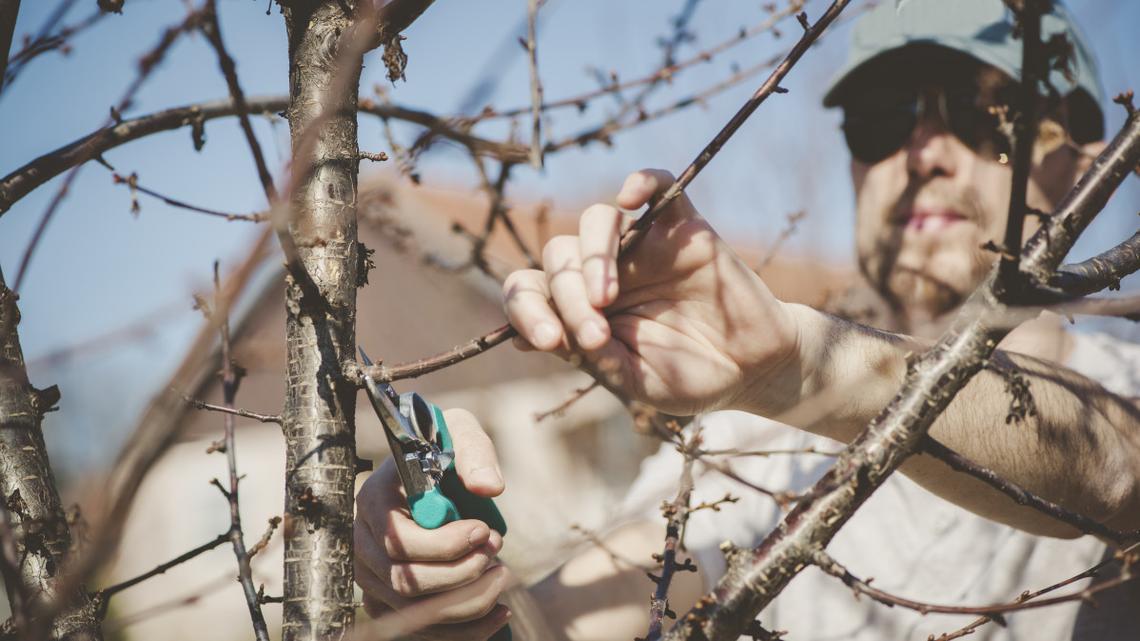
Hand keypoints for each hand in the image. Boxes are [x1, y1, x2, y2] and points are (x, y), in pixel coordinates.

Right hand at [354, 409, 511, 639]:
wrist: (430, 469)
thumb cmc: (443, 449)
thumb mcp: (459, 434)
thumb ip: (474, 453)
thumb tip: (489, 488)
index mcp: (373, 501)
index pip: (399, 541)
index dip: (446, 545)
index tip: (484, 529)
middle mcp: (364, 542)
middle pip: (407, 582)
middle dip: (462, 574)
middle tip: (497, 552)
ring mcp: (372, 576)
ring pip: (415, 611)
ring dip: (468, 602)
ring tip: (502, 576)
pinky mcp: (388, 600)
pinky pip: (421, 630)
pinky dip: (464, 630)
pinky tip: (499, 611)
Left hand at [502, 169, 802, 415]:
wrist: (752, 369)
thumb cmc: (687, 378)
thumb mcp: (632, 380)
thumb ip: (590, 356)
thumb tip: (527, 339)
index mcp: (581, 307)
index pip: (531, 289)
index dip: (526, 310)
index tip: (548, 340)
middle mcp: (603, 270)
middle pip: (558, 255)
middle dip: (566, 296)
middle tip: (597, 336)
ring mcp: (641, 245)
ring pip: (594, 220)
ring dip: (592, 256)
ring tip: (606, 296)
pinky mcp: (682, 227)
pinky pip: (658, 184)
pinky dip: (642, 180)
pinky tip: (631, 198)